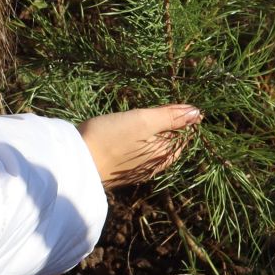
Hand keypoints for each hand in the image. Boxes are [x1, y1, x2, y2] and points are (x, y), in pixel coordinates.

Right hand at [79, 104, 201, 187]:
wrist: (76, 161)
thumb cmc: (111, 137)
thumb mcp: (143, 121)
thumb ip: (170, 117)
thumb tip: (198, 112)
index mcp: (165, 155)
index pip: (184, 134)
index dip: (180, 117)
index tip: (167, 104)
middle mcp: (155, 165)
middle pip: (168, 140)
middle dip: (165, 124)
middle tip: (153, 107)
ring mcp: (138, 169)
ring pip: (152, 145)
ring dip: (149, 131)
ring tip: (137, 117)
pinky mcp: (123, 169)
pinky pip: (138, 152)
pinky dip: (137, 140)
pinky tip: (124, 131)